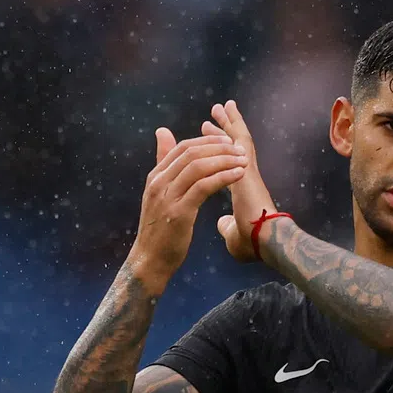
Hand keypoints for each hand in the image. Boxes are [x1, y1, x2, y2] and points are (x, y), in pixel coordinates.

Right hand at [130, 128, 247, 283]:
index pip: (182, 148)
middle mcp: (159, 183)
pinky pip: (203, 187)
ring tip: (243, 161)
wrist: (150, 260)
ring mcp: (168, 197)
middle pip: (191, 153)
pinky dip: (222, 177)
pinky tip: (237, 175)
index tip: (228, 142)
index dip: (207, 141)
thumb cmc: (159, 230)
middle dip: (219, 148)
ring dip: (224, 160)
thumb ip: (164, 165)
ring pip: (198, 167)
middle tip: (239, 149)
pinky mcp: (179, 213)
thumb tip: (163, 132)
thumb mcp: (159, 193)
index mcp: (155, 177)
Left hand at [203, 101, 279, 262]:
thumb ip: (227, 225)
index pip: (226, 164)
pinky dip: (233, 126)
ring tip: (222, 105)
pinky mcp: (248, 168)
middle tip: (216, 112)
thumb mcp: (233, 234)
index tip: (208, 137)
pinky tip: (226, 113)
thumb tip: (222, 223)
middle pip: (234, 147)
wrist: (266, 242)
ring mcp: (249, 171)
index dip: (218, 151)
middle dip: (224, 130)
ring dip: (230, 122)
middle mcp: (246, 176)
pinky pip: (240, 141)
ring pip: (239, 139)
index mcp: (242, 190)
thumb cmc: (253, 243)